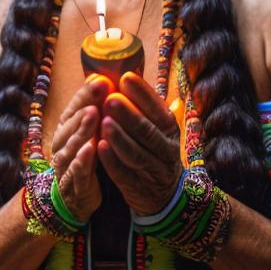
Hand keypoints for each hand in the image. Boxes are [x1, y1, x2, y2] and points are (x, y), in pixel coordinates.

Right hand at [50, 75, 113, 221]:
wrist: (75, 197)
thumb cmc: (85, 157)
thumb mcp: (89, 131)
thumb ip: (94, 108)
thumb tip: (102, 77)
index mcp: (66, 128)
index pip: (74, 106)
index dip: (86, 93)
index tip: (102, 79)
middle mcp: (61, 143)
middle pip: (70, 123)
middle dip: (84, 106)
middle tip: (99, 92)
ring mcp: (64, 164)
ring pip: (71, 144)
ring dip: (82, 129)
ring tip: (94, 115)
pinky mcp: (72, 184)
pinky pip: (76, 170)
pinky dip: (82, 159)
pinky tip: (91, 149)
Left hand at [98, 72, 182, 216]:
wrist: (163, 194)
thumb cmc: (154, 150)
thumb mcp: (156, 128)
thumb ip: (142, 106)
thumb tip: (121, 75)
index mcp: (170, 129)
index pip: (157, 109)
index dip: (142, 93)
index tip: (125, 77)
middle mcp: (166, 149)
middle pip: (148, 131)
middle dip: (129, 114)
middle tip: (110, 98)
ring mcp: (154, 170)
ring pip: (137, 153)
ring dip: (120, 137)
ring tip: (104, 122)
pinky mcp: (138, 188)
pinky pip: (124, 173)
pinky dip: (112, 161)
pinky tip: (100, 147)